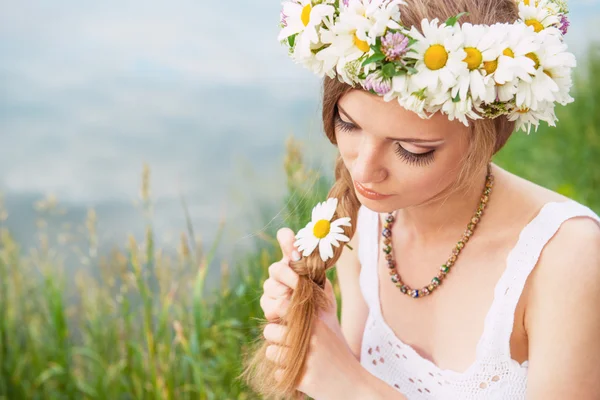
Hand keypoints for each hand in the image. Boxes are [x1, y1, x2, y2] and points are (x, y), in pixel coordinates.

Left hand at [259, 228, 360, 398]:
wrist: (351, 385)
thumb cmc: (334, 345)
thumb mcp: (327, 313)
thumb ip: (315, 286)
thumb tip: (294, 246)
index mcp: (320, 309)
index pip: (290, 282)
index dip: (280, 273)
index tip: (279, 272)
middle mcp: (316, 325)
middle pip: (272, 309)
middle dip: (276, 322)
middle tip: (291, 332)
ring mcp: (311, 349)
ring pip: (270, 335)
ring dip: (279, 345)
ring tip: (299, 352)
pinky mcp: (305, 372)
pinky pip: (273, 359)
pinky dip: (281, 365)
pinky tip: (299, 366)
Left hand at [263, 299, 362, 399]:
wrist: (356, 386)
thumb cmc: (336, 358)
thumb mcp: (326, 333)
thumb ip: (306, 322)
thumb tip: (277, 309)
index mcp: (316, 325)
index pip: (282, 307)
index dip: (277, 315)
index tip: (281, 323)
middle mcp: (311, 339)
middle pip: (270, 331)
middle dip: (273, 339)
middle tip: (284, 346)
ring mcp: (307, 360)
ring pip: (270, 352)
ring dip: (277, 359)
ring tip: (292, 362)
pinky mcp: (304, 380)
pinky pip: (278, 374)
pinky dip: (284, 376)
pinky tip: (299, 376)